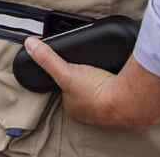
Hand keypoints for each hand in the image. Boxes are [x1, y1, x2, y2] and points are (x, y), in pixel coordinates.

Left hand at [24, 37, 159, 131]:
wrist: (129, 101)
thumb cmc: (96, 93)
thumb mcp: (66, 72)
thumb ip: (48, 59)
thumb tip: (30, 45)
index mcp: (74, 108)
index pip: (66, 92)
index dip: (68, 79)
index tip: (72, 69)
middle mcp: (90, 114)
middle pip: (84, 94)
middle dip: (87, 82)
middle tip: (91, 69)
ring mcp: (109, 112)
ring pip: (102, 95)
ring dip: (104, 85)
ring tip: (105, 71)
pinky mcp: (126, 106)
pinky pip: (119, 93)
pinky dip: (120, 87)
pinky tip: (120, 77)